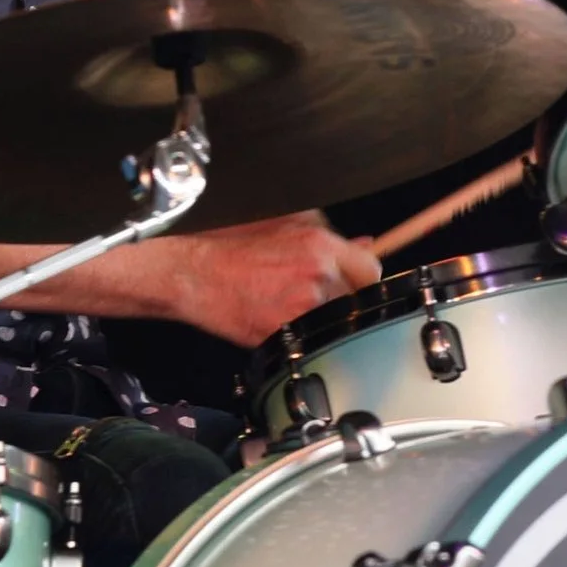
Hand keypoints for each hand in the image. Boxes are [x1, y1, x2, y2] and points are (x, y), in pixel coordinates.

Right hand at [178, 212, 381, 348]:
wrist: (195, 275)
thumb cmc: (231, 248)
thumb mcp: (284, 225)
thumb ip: (329, 235)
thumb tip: (364, 246)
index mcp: (319, 245)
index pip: (371, 270)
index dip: (363, 279)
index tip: (356, 284)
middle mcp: (317, 275)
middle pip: (357, 300)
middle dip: (342, 299)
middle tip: (314, 296)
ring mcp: (303, 308)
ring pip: (335, 323)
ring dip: (323, 320)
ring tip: (292, 307)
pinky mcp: (287, 335)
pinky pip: (312, 340)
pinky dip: (302, 336)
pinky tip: (280, 320)